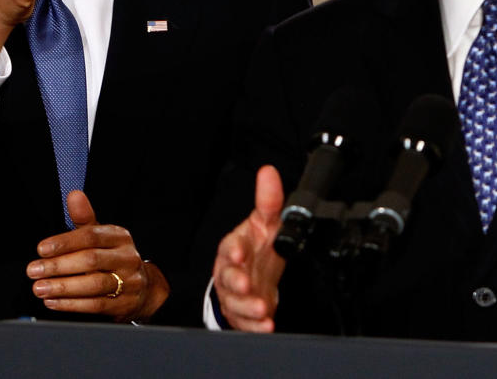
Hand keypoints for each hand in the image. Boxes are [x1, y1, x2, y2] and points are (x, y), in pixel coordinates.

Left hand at [26, 190, 168, 321]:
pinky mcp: (123, 304)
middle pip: (91, 260)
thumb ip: (84, 217)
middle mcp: (126, 258)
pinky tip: (52, 301)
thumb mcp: (102, 235)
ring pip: (94, 284)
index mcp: (120, 237)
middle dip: (59, 266)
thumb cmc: (113, 257)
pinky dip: (71, 304)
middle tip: (34, 271)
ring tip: (39, 288)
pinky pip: (95, 305)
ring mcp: (128, 282)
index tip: (42, 249)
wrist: (143, 287)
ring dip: (63, 287)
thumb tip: (74, 195)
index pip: (91, 236)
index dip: (65, 242)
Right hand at [212, 165, 286, 331]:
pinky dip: (255, 325)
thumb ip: (269, 200)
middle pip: (228, 276)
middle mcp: (232, 272)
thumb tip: (269, 172)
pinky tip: (266, 324)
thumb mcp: (264, 222)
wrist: (252, 278)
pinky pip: (245, 322)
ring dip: (248, 306)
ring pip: (236, 301)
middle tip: (246, 283)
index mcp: (235, 248)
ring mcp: (236, 295)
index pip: (230, 247)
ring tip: (262, 308)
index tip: (240, 252)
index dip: (234, 250)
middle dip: (236, 281)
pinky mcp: (242, 314)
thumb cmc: (254, 248)